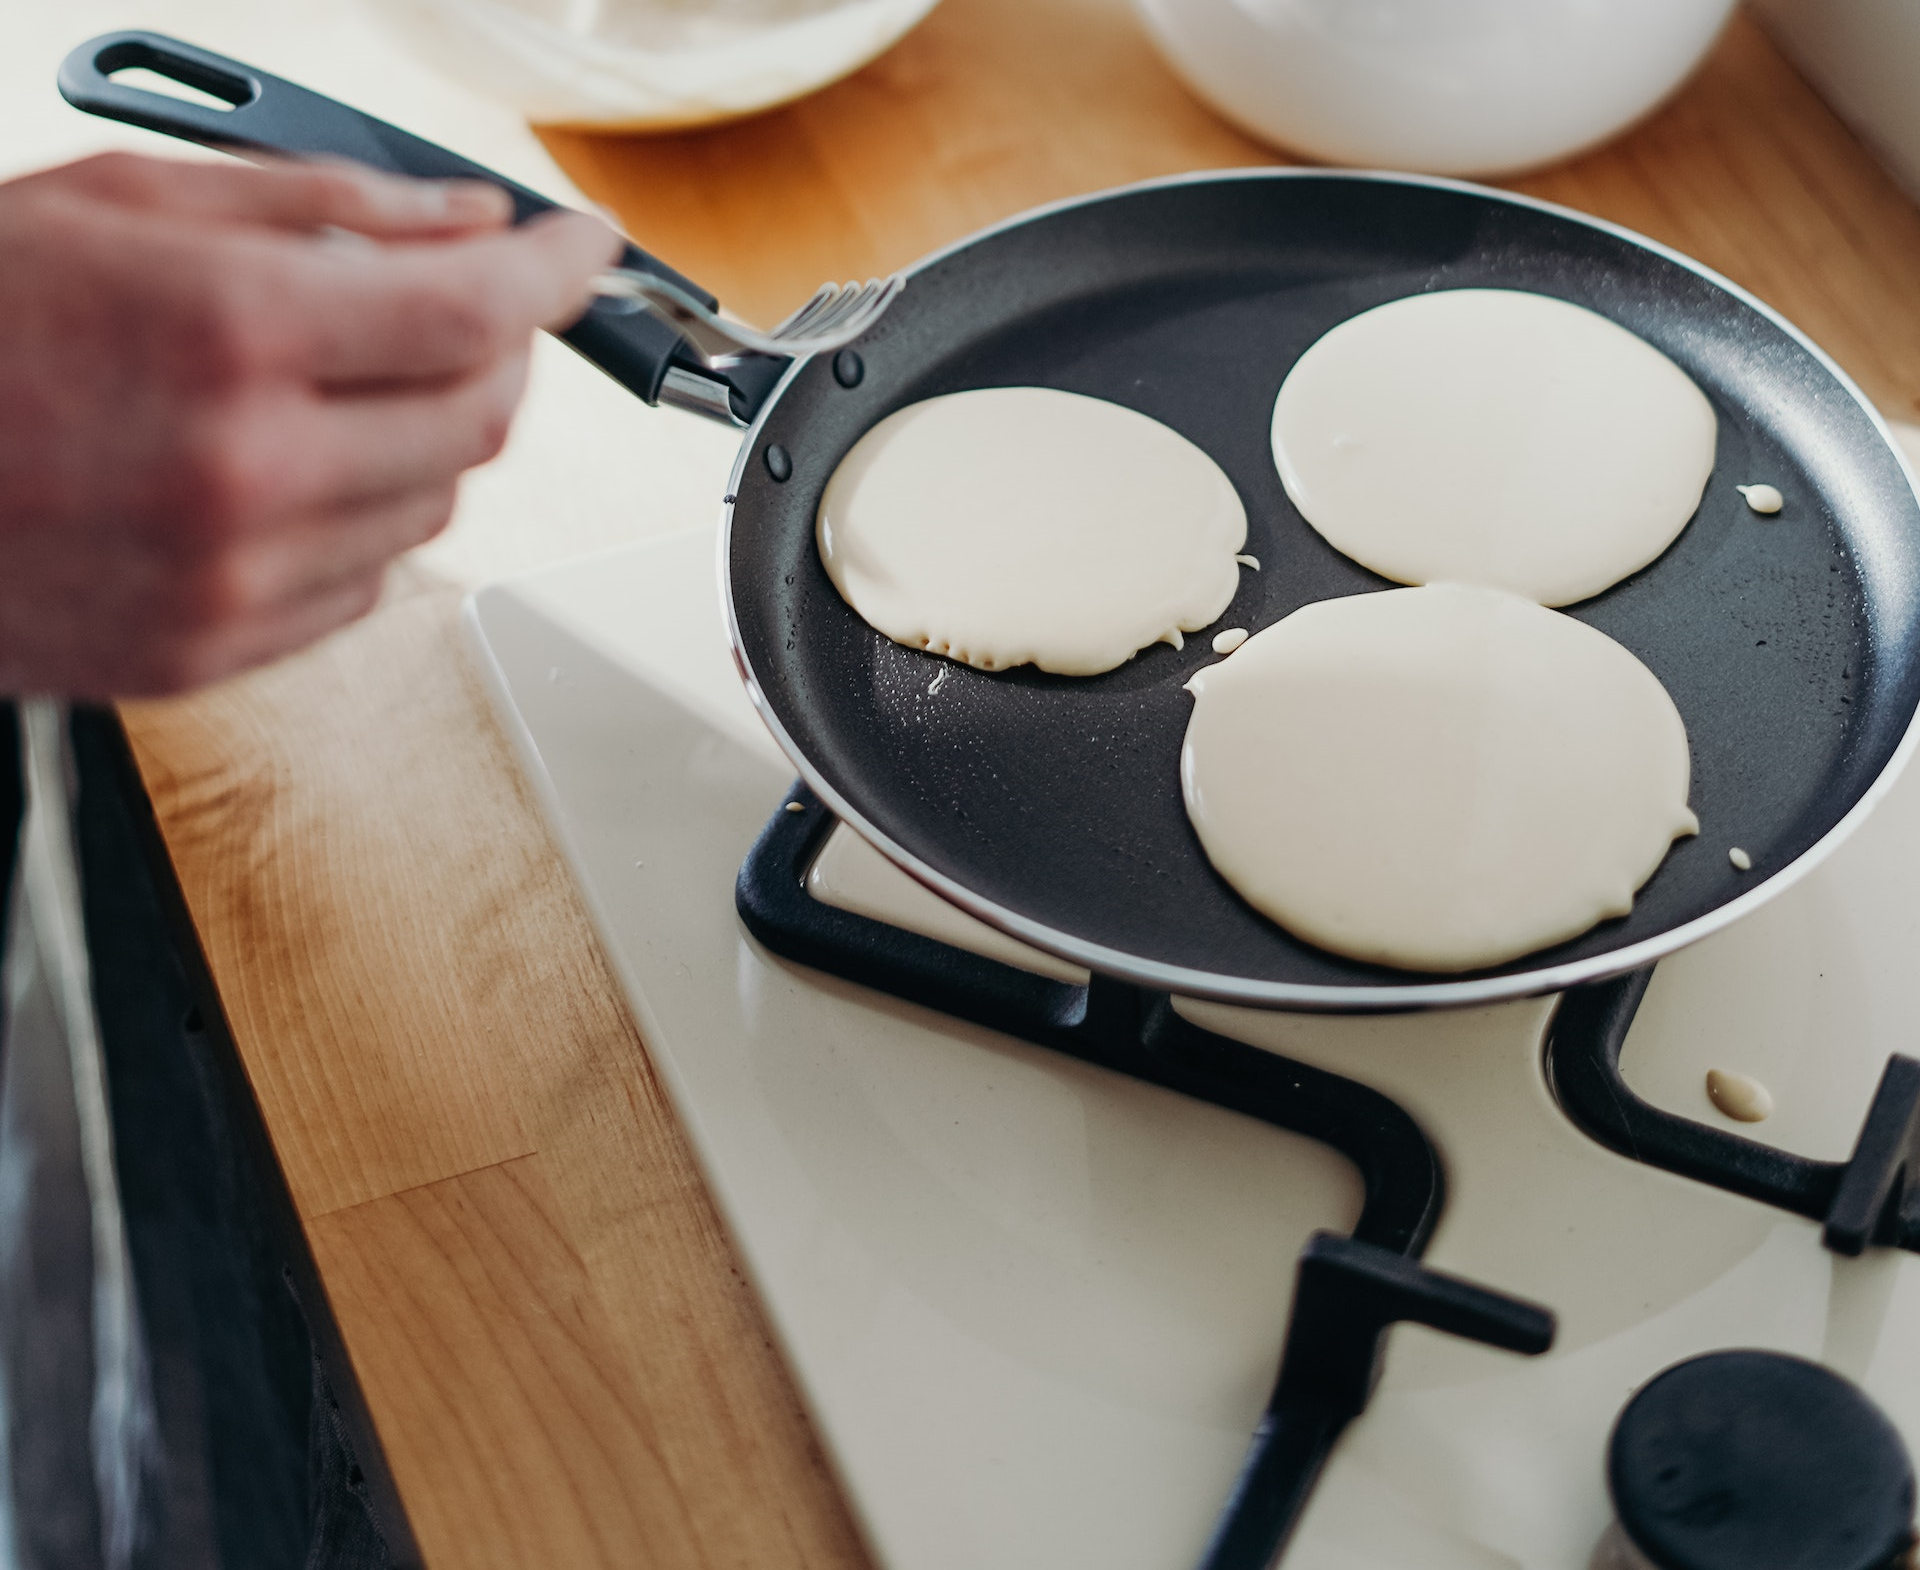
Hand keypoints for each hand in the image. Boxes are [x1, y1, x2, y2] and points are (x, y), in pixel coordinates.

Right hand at [0, 152, 619, 696]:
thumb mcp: (115, 202)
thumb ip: (319, 208)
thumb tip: (462, 220)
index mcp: (226, 334)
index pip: (477, 311)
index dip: (555, 271)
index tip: (584, 250)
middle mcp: (246, 471)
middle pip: (481, 419)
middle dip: (499, 351)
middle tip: (467, 307)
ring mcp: (232, 579)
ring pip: (437, 507)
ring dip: (429, 436)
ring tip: (341, 383)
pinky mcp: (211, 652)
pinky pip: (369, 584)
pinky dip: (368, 518)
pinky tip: (293, 469)